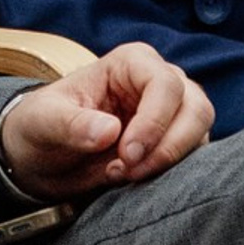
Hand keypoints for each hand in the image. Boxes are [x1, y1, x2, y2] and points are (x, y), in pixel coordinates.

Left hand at [0, 46, 212, 199]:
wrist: (44, 156)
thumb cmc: (43, 126)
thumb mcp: (44, 122)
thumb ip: (72, 124)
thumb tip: (110, 130)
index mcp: (129, 63)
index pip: (165, 83)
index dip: (153, 121)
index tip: (127, 154)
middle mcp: (157, 82)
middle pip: (196, 107)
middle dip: (168, 146)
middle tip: (129, 171)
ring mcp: (172, 113)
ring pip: (200, 134)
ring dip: (170, 162)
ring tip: (125, 175)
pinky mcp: (175, 144)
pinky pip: (196, 159)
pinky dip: (172, 175)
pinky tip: (134, 181)